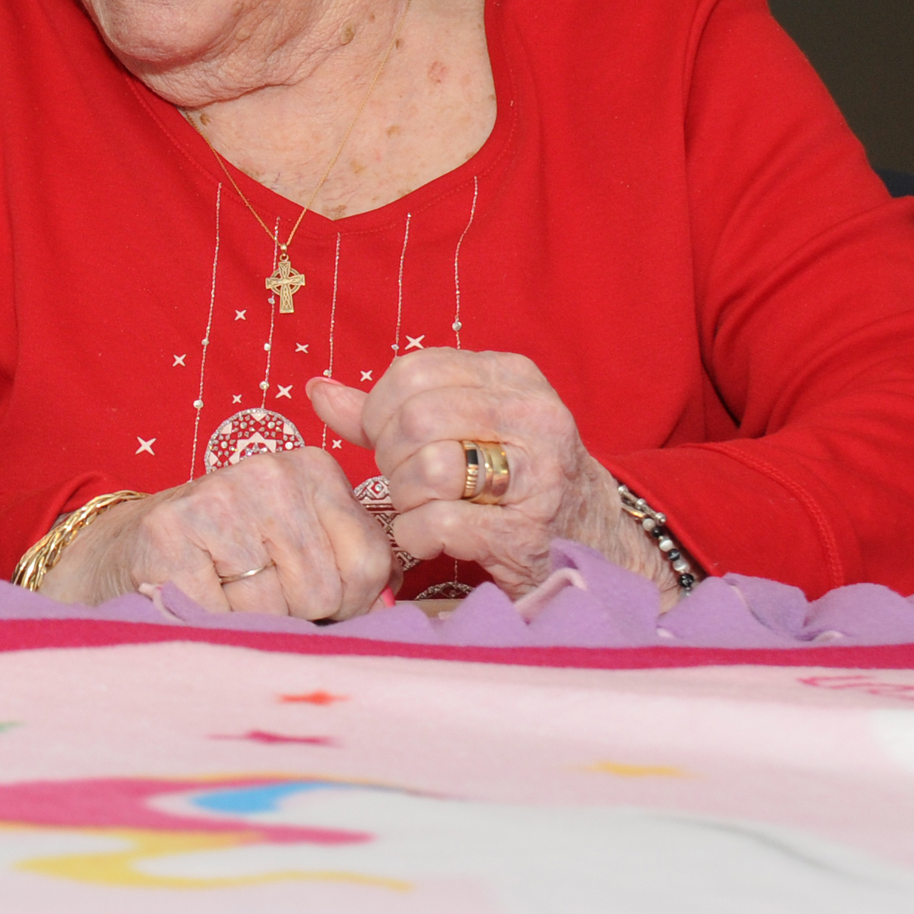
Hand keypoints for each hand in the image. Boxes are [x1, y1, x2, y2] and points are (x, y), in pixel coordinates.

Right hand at [36, 447, 391, 618]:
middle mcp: (269, 472)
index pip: (369, 563)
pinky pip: (220, 615)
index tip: (308, 590)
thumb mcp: (305, 545)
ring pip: (272, 608)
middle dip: (295, 613)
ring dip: (249, 621)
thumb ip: (355, 567)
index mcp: (314, 469)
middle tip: (257, 593)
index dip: (346, 601)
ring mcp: (217, 497)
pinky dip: (209, 624)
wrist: (136, 547)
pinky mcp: (168, 533)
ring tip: (224, 593)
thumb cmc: (235, 558)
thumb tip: (388, 611)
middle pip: (322, 591)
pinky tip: (195, 596)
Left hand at [306, 350, 677, 601]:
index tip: (386, 437)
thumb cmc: (512, 478)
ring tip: (422, 506)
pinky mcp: (527, 533)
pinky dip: (416, 535)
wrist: (595, 542)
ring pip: (427, 469)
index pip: (414, 371)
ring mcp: (539, 477)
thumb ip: (388, 409)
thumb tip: (318, 390)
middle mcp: (535, 418)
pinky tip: (430, 537)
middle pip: (415, 420)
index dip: (380, 409)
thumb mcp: (465, 425)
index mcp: (514, 377)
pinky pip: (438, 523)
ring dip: (404, 498)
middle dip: (390, 457)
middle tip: (403, 479)